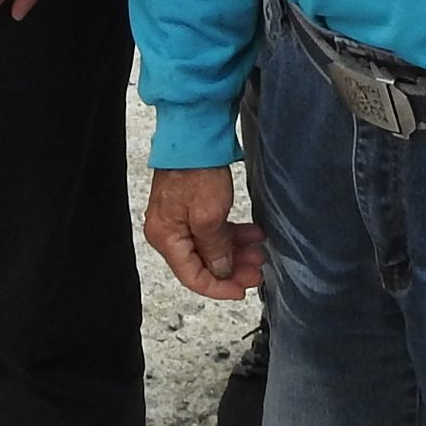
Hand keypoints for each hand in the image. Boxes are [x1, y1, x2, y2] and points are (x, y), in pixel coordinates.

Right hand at [142, 164, 264, 300]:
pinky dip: (231, 236)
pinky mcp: (190, 208)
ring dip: (235, 252)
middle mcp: (168, 232)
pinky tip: (251, 233)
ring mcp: (179, 219)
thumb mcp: (209, 217)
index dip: (219, 287)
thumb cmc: (196, 172)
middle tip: (257, 270)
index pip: (192, 276)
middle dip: (231, 269)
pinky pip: (211, 231)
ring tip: (259, 250)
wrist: (193, 136)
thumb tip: (220, 271)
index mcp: (166, 238)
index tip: (242, 289)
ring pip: (210, 248)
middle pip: (201, 264)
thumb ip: (215, 249)